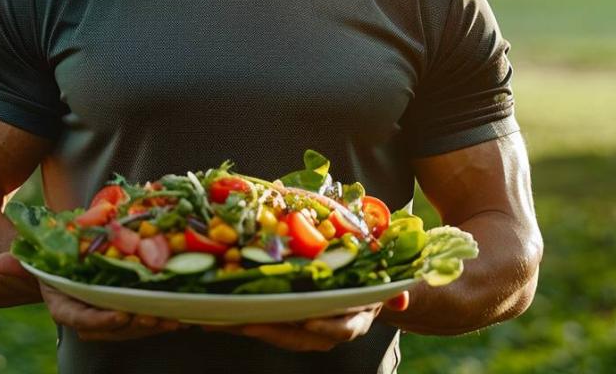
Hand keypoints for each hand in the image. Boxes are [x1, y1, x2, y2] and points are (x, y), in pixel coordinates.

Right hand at [0, 252, 186, 341]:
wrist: (62, 264)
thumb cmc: (48, 260)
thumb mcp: (33, 258)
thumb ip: (16, 264)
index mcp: (63, 306)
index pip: (80, 320)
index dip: (101, 321)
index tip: (121, 316)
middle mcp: (86, 316)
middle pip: (111, 329)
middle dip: (134, 326)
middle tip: (156, 317)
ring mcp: (107, 316)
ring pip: (130, 328)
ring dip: (152, 325)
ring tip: (173, 318)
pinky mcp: (125, 310)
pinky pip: (143, 318)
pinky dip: (162, 317)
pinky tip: (183, 314)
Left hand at [195, 292, 408, 352]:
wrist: (365, 291)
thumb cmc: (373, 278)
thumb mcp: (386, 281)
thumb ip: (394, 291)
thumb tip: (401, 300)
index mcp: (354, 320)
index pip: (342, 329)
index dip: (326, 327)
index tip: (309, 322)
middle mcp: (327, 330)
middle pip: (299, 336)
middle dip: (270, 330)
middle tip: (244, 321)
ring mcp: (305, 330)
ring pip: (275, 333)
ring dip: (246, 326)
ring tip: (217, 318)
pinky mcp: (285, 323)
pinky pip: (262, 324)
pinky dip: (239, 320)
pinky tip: (214, 313)